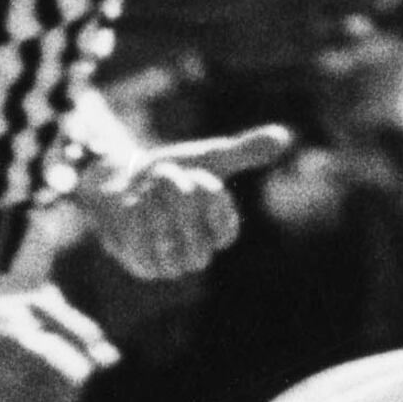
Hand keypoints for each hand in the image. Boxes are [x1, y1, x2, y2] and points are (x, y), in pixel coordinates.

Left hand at [82, 125, 294, 281]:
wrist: (118, 184)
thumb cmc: (169, 174)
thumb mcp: (209, 158)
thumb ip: (246, 151)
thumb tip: (285, 135)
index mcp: (217, 234)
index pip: (226, 233)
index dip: (213, 204)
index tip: (203, 179)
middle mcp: (198, 254)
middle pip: (198, 240)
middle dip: (181, 199)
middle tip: (167, 177)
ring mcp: (170, 264)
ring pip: (169, 242)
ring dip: (155, 205)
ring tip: (148, 188)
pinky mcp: (143, 266)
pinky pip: (143, 245)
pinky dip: (137, 217)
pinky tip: (134, 204)